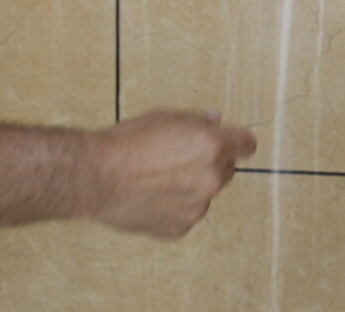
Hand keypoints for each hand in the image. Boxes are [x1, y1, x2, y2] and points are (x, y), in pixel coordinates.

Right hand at [82, 109, 257, 237]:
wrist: (97, 176)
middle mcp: (211, 179)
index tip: (229, 141)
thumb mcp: (164, 117)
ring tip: (157, 178)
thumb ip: (196, 121)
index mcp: (212, 147)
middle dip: (210, 163)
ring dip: (191, 186)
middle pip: (226, 170)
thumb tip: (215, 121)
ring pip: (204, 193)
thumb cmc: (127, 142)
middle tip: (178, 156)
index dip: (237, 141)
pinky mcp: (180, 227)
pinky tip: (150, 196)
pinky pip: (185, 213)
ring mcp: (197, 207)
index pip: (247, 144)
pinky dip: (174, 206)